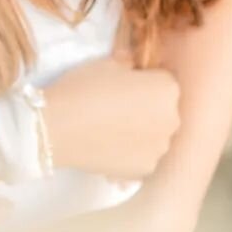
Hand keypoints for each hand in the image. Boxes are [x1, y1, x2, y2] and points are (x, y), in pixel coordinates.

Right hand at [40, 54, 180, 179]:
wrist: (58, 127)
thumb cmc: (84, 89)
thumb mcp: (106, 64)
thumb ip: (127, 62)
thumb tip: (130, 65)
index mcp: (167, 89)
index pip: (163, 82)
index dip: (143, 82)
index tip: (124, 86)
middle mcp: (172, 119)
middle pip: (163, 111)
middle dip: (146, 108)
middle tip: (116, 108)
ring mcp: (159, 148)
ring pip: (154, 136)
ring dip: (140, 132)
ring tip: (110, 130)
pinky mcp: (144, 168)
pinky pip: (142, 157)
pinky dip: (130, 153)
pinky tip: (108, 146)